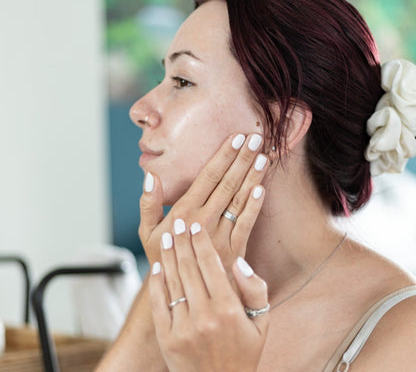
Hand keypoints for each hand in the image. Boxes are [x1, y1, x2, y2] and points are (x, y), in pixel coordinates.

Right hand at [139, 133, 268, 269]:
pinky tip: (262, 188)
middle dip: (243, 159)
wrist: (180, 291)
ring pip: (240, 200)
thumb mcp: (146, 231)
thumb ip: (148, 204)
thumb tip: (151, 176)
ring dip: (253, 176)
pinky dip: (255, 205)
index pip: (208, 176)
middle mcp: (205, 220)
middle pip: (228, 183)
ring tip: (263, 156)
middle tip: (256, 138)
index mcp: (185, 211)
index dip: (224, 156)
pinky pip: (247, 224)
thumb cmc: (163, 256)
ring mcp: (221, 234)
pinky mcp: (234, 249)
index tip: (236, 138)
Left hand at [149, 221, 268, 371]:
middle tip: (178, 222)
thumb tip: (239, 261)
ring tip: (168, 237)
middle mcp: (205, 316)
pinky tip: (157, 266)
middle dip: (183, 241)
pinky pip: (160, 303)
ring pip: (173, 281)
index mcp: (229, 309)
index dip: (201, 242)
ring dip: (169, 256)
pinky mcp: (167, 339)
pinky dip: (157, 283)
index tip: (195, 226)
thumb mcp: (262, 323)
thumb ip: (255, 289)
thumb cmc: (244, 353)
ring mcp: (183, 328)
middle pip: (189, 267)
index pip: (211, 264)